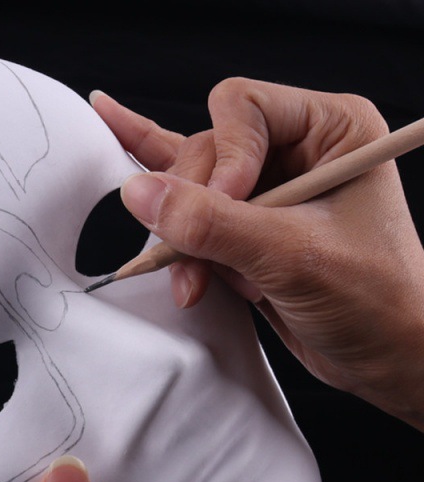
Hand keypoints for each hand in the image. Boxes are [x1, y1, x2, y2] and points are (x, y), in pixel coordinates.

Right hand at [92, 79, 423, 430]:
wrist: (382, 356)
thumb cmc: (372, 300)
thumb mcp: (291, 257)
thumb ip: (213, 225)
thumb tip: (140, 194)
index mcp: (330, 130)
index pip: (243, 109)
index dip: (224, 159)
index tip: (231, 210)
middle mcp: (294, 150)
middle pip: (206, 152)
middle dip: (195, 214)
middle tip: (196, 263)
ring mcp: (265, 189)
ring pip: (189, 189)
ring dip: (183, 240)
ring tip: (194, 281)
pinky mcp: (243, 227)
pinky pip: (189, 199)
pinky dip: (157, 185)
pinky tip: (114, 123)